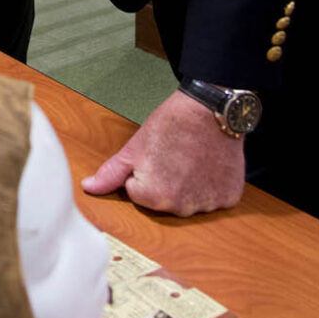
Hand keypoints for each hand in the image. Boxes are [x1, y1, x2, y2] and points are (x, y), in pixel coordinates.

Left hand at [81, 90, 245, 215]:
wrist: (210, 109)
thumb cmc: (171, 124)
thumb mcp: (135, 147)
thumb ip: (111, 173)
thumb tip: (89, 187)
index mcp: (153, 197)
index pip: (137, 193)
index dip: (142, 172)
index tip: (154, 155)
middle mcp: (181, 208)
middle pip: (163, 200)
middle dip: (164, 182)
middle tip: (173, 156)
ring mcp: (208, 205)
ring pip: (189, 200)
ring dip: (189, 185)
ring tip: (192, 158)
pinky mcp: (229, 198)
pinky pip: (213, 198)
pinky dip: (210, 184)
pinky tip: (208, 164)